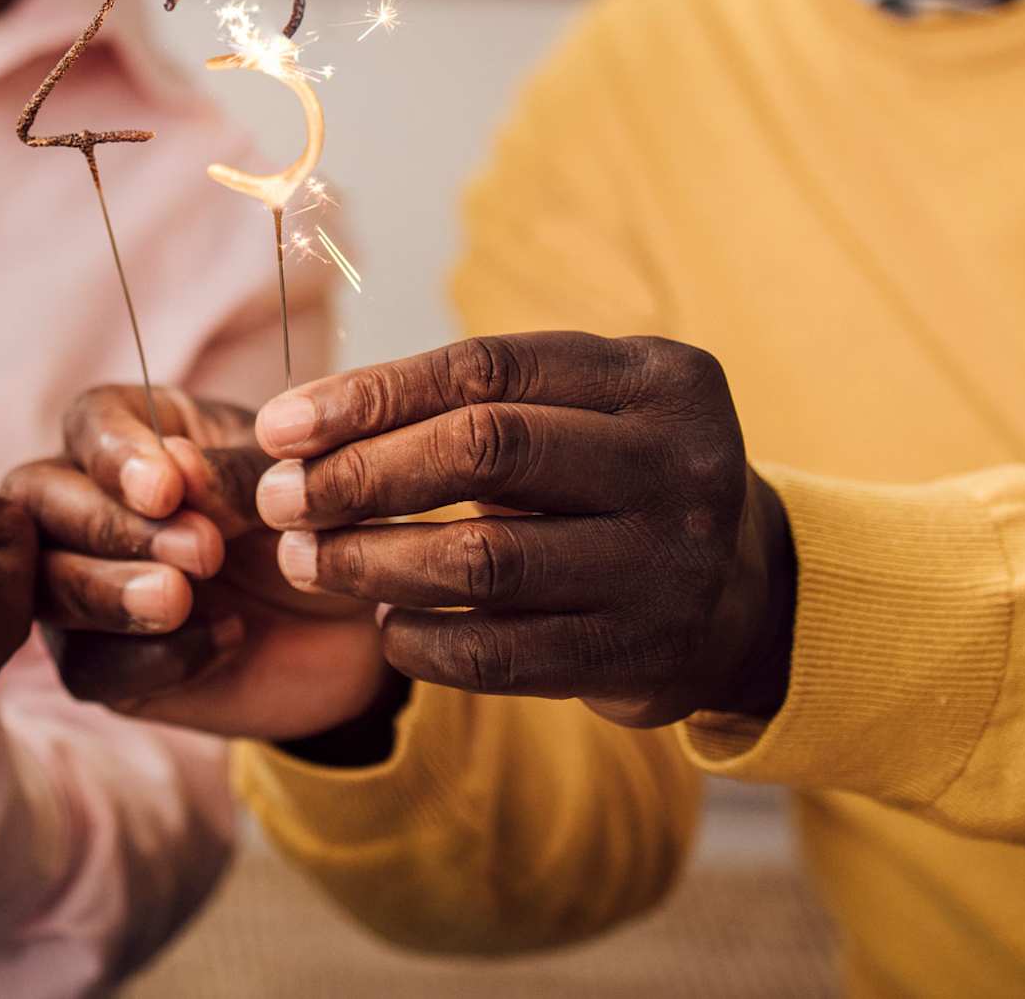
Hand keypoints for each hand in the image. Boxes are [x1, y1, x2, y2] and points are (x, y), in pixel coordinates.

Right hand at [3, 386, 387, 741]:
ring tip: (179, 600)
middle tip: (200, 552)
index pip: (90, 422)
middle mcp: (91, 500)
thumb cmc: (315, 526)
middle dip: (109, 526)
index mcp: (139, 433)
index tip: (166, 489)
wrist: (351, 625)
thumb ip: (239, 474)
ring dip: (106, 592)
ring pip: (45, 584)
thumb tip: (179, 469)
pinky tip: (224, 642)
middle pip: (40, 498)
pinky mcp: (100, 661)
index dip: (114, 455)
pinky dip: (147, 660)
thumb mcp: (295, 485)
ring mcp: (84, 582)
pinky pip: (86, 667)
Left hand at [254, 333, 795, 727]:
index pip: (487, 368)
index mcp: (658, 377)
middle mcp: (678, 464)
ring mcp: (669, 566)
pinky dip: (420, 639)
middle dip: (360, 474)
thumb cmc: (614, 477)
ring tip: (307, 559)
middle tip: (280, 498)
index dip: (371, 395)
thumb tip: (299, 428)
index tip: (281, 426)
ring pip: (484, 560)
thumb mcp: (581, 411)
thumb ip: (470, 403)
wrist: (744, 596)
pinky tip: (383, 624)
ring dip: (371, 561)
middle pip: (485, 450)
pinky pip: (500, 653)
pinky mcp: (643, 656)